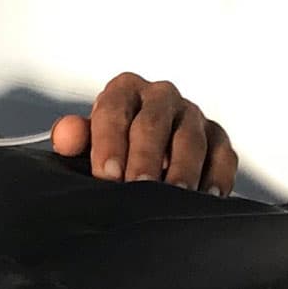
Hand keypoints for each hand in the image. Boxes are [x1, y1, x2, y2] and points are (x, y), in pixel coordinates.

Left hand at [53, 72, 238, 194]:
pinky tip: (208, 197)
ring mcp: (192, 116)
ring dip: (183, 169)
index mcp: (124, 91)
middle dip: (145, 157)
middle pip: (153, 123)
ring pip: (190, 139)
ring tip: (175, 195)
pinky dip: (217, 177)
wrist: (143, 157)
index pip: (114, 110)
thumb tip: (65, 136)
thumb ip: (75, 137)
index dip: (109, 142)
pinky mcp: (218, 139)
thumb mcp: (88, 142)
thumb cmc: (114, 148)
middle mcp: (160, 97)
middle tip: (139, 186)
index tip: (106, 174)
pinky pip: (222, 155)